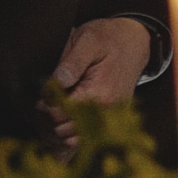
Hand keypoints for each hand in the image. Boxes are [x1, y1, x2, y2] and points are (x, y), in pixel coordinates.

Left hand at [44, 18, 154, 152]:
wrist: (135, 41)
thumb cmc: (109, 38)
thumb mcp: (88, 41)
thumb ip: (71, 63)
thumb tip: (57, 82)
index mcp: (99, 93)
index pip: (61, 115)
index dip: (44, 109)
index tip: (41, 98)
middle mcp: (107, 110)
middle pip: (66, 131)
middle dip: (48, 122)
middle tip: (44, 106)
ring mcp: (111, 116)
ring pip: (77, 139)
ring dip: (58, 133)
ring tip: (51, 118)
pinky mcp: (112, 117)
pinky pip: (90, 137)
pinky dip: (74, 139)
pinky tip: (63, 138)